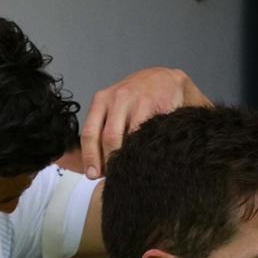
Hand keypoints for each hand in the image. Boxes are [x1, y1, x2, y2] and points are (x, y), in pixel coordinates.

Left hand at [81, 67, 209, 175]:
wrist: (167, 80)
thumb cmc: (139, 99)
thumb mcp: (116, 108)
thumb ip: (105, 130)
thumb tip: (97, 167)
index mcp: (102, 100)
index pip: (89, 132)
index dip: (90, 157)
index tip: (92, 175)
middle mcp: (117, 98)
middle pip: (108, 138)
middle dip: (110, 161)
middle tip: (115, 177)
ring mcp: (137, 101)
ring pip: (128, 138)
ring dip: (128, 158)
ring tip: (131, 171)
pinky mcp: (156, 105)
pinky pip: (148, 134)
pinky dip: (146, 150)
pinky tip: (147, 158)